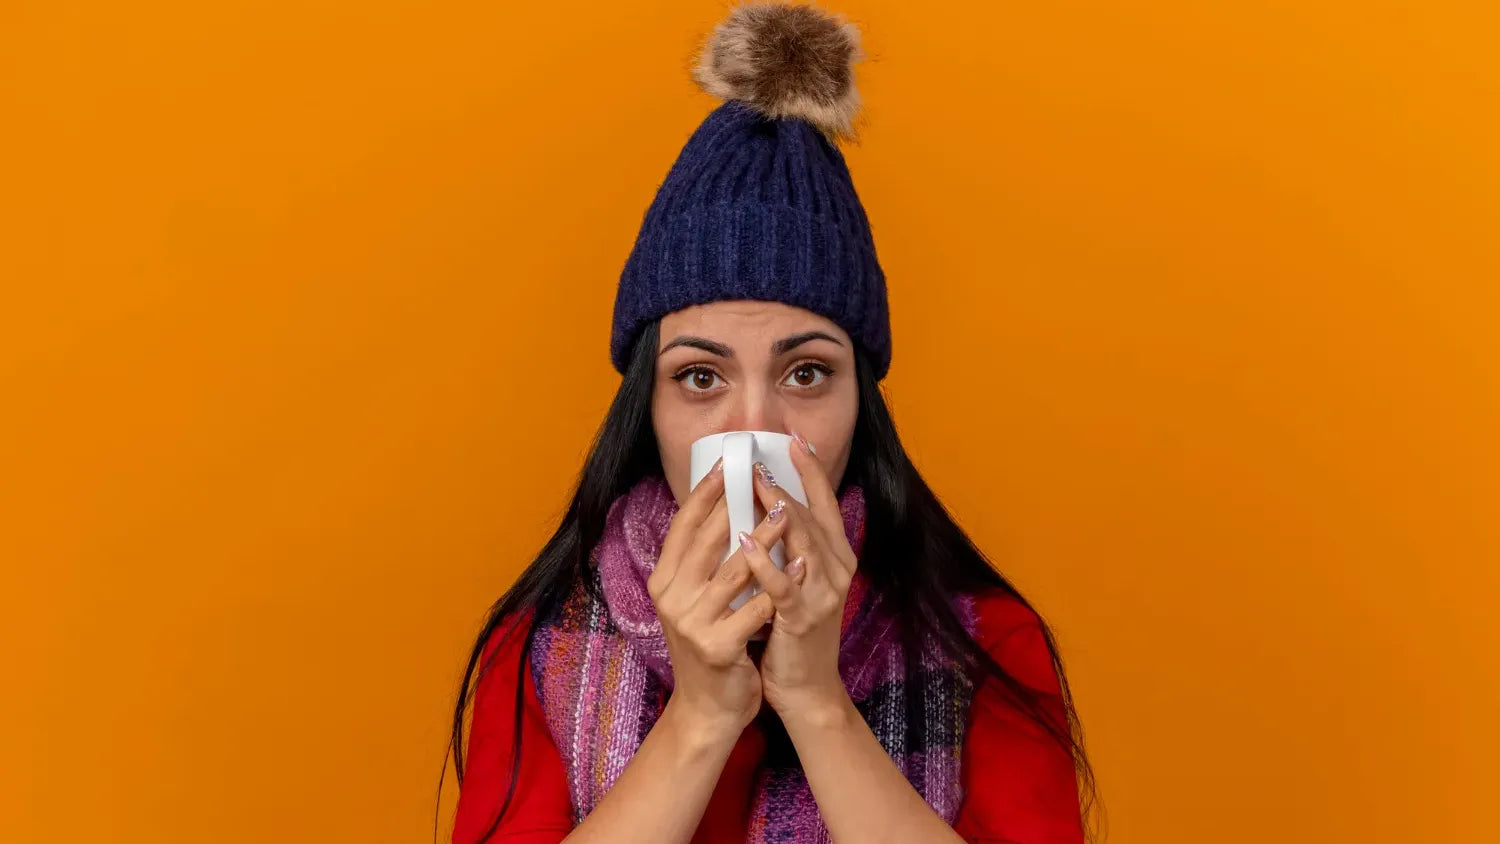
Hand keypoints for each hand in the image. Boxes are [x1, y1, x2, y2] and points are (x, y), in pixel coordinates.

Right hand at [647, 462, 777, 742]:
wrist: (709, 707)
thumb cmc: (712, 642)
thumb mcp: (697, 598)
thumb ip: (705, 559)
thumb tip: (727, 506)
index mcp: (665, 580)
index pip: (683, 526)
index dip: (704, 491)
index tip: (726, 460)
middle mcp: (672, 598)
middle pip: (705, 541)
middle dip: (737, 505)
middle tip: (763, 477)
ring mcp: (692, 624)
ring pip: (733, 572)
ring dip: (763, 540)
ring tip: (787, 514)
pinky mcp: (717, 648)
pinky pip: (753, 611)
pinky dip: (778, 587)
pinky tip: (800, 568)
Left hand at [737, 433, 858, 725]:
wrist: (807, 688)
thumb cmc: (794, 629)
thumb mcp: (796, 579)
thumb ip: (788, 543)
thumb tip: (762, 501)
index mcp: (836, 556)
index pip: (825, 502)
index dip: (811, 469)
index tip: (793, 438)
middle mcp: (836, 569)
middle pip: (810, 514)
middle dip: (782, 483)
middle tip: (754, 457)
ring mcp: (823, 593)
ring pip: (800, 541)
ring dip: (774, 510)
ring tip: (750, 483)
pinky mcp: (803, 618)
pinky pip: (782, 584)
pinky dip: (763, 561)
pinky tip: (743, 541)